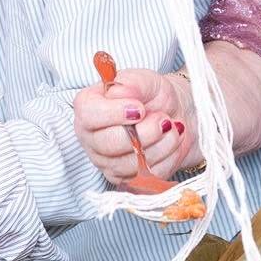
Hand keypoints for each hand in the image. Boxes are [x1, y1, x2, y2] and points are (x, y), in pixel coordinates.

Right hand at [73, 68, 192, 182]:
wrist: (174, 116)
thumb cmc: (152, 96)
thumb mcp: (144, 80)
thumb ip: (131, 83)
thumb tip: (121, 93)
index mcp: (87, 108)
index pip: (89, 115)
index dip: (114, 113)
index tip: (139, 108)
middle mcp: (91, 138)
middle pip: (109, 143)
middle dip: (144, 132)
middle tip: (163, 119)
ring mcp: (107, 162)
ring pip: (131, 163)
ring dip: (160, 144)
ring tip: (170, 127)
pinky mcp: (127, 181)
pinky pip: (148, 177)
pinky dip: (166, 158)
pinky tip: (169, 142)